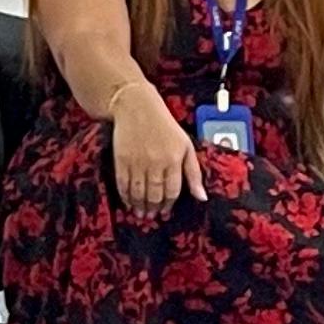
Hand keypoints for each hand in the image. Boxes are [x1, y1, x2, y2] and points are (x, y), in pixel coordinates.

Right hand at [109, 82, 207, 214]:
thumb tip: (202, 197)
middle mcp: (156, 162)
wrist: (137, 107)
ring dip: (139, 206)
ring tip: (141, 214)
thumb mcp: (186, 146)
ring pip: (138, 192)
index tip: (165, 211)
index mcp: (174, 159)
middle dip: (153, 208)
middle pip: (154, 194)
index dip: (168, 204)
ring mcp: (137, 162)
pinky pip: (123, 184)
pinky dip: (125, 196)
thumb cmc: (165, 126)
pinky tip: (128, 202)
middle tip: (152, 216)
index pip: (172, 191)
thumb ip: (194, 173)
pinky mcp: (122, 159)